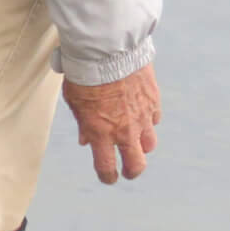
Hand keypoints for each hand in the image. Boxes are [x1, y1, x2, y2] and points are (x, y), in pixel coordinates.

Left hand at [62, 64, 160, 184]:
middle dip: (132, 170)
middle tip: (128, 170)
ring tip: (135, 143)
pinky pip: (154, 120)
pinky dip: (148, 122)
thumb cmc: (85, 76)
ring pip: (149, 143)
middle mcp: (124, 130)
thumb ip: (84, 125)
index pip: (106, 167)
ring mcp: (143, 117)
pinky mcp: (154, 102)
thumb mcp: (75, 103)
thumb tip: (87, 141)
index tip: (108, 178)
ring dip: (142, 146)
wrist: (108, 52)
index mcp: (101, 133)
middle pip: (136, 164)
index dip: (107, 176)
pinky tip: (141, 117)